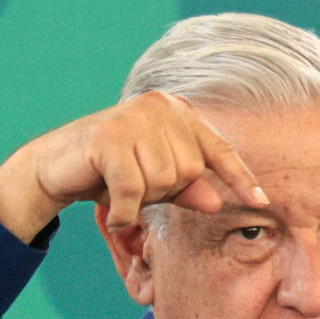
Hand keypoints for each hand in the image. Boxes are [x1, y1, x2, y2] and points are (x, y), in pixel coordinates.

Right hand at [0, 91, 267, 241]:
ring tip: (121, 188)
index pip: (218, 149)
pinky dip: (126, 209)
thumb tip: (217, 202)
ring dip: (143, 197)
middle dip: (165, 191)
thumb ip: (189, 189)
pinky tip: (115, 211)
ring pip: (163, 181)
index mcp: (177, 111)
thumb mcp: (158, 182)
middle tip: (135, 185)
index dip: (240, 177)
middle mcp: (159, 107)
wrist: (56, 167)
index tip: (262, 201)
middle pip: (188, 171)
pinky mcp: (109, 138)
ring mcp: (133, 119)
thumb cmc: (114, 173)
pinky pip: (134, 189)